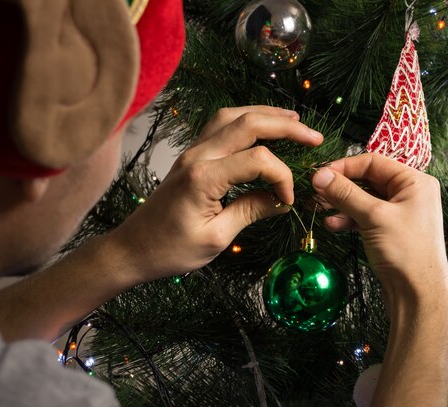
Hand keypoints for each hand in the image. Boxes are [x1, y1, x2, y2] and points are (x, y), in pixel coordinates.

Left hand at [110, 106, 322, 282]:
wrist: (133, 248)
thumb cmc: (170, 250)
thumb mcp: (217, 237)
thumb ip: (251, 211)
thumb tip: (282, 199)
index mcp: (204, 177)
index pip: (258, 160)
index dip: (282, 177)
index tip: (288, 200)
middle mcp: (197, 155)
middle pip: (247, 123)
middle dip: (285, 127)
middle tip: (314, 137)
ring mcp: (192, 151)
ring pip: (232, 115)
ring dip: (265, 115)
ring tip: (293, 122)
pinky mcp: (190, 155)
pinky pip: (220, 126)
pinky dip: (245, 121)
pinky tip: (261, 127)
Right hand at [311, 153, 447, 315]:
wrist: (418, 294)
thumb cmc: (405, 251)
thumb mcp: (373, 217)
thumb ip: (345, 193)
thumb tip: (320, 175)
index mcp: (414, 181)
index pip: (373, 162)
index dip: (344, 167)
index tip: (319, 175)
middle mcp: (409, 193)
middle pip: (367, 180)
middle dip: (340, 186)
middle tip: (315, 193)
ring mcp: (400, 213)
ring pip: (364, 199)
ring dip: (340, 203)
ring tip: (318, 208)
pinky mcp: (390, 230)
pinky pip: (366, 217)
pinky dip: (349, 219)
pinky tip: (332, 225)